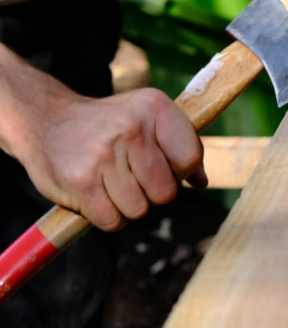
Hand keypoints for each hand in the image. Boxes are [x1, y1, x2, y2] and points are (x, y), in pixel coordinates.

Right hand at [17, 86, 206, 231]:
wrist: (47, 120)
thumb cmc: (109, 125)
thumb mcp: (147, 118)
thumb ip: (179, 145)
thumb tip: (201, 182)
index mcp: (154, 106)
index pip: (190, 158)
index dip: (180, 172)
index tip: (163, 166)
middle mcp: (131, 127)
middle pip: (166, 192)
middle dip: (152, 193)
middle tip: (131, 176)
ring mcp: (104, 154)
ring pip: (139, 210)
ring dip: (127, 205)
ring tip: (111, 182)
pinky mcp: (80, 181)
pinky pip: (112, 221)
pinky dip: (107, 216)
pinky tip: (96, 193)